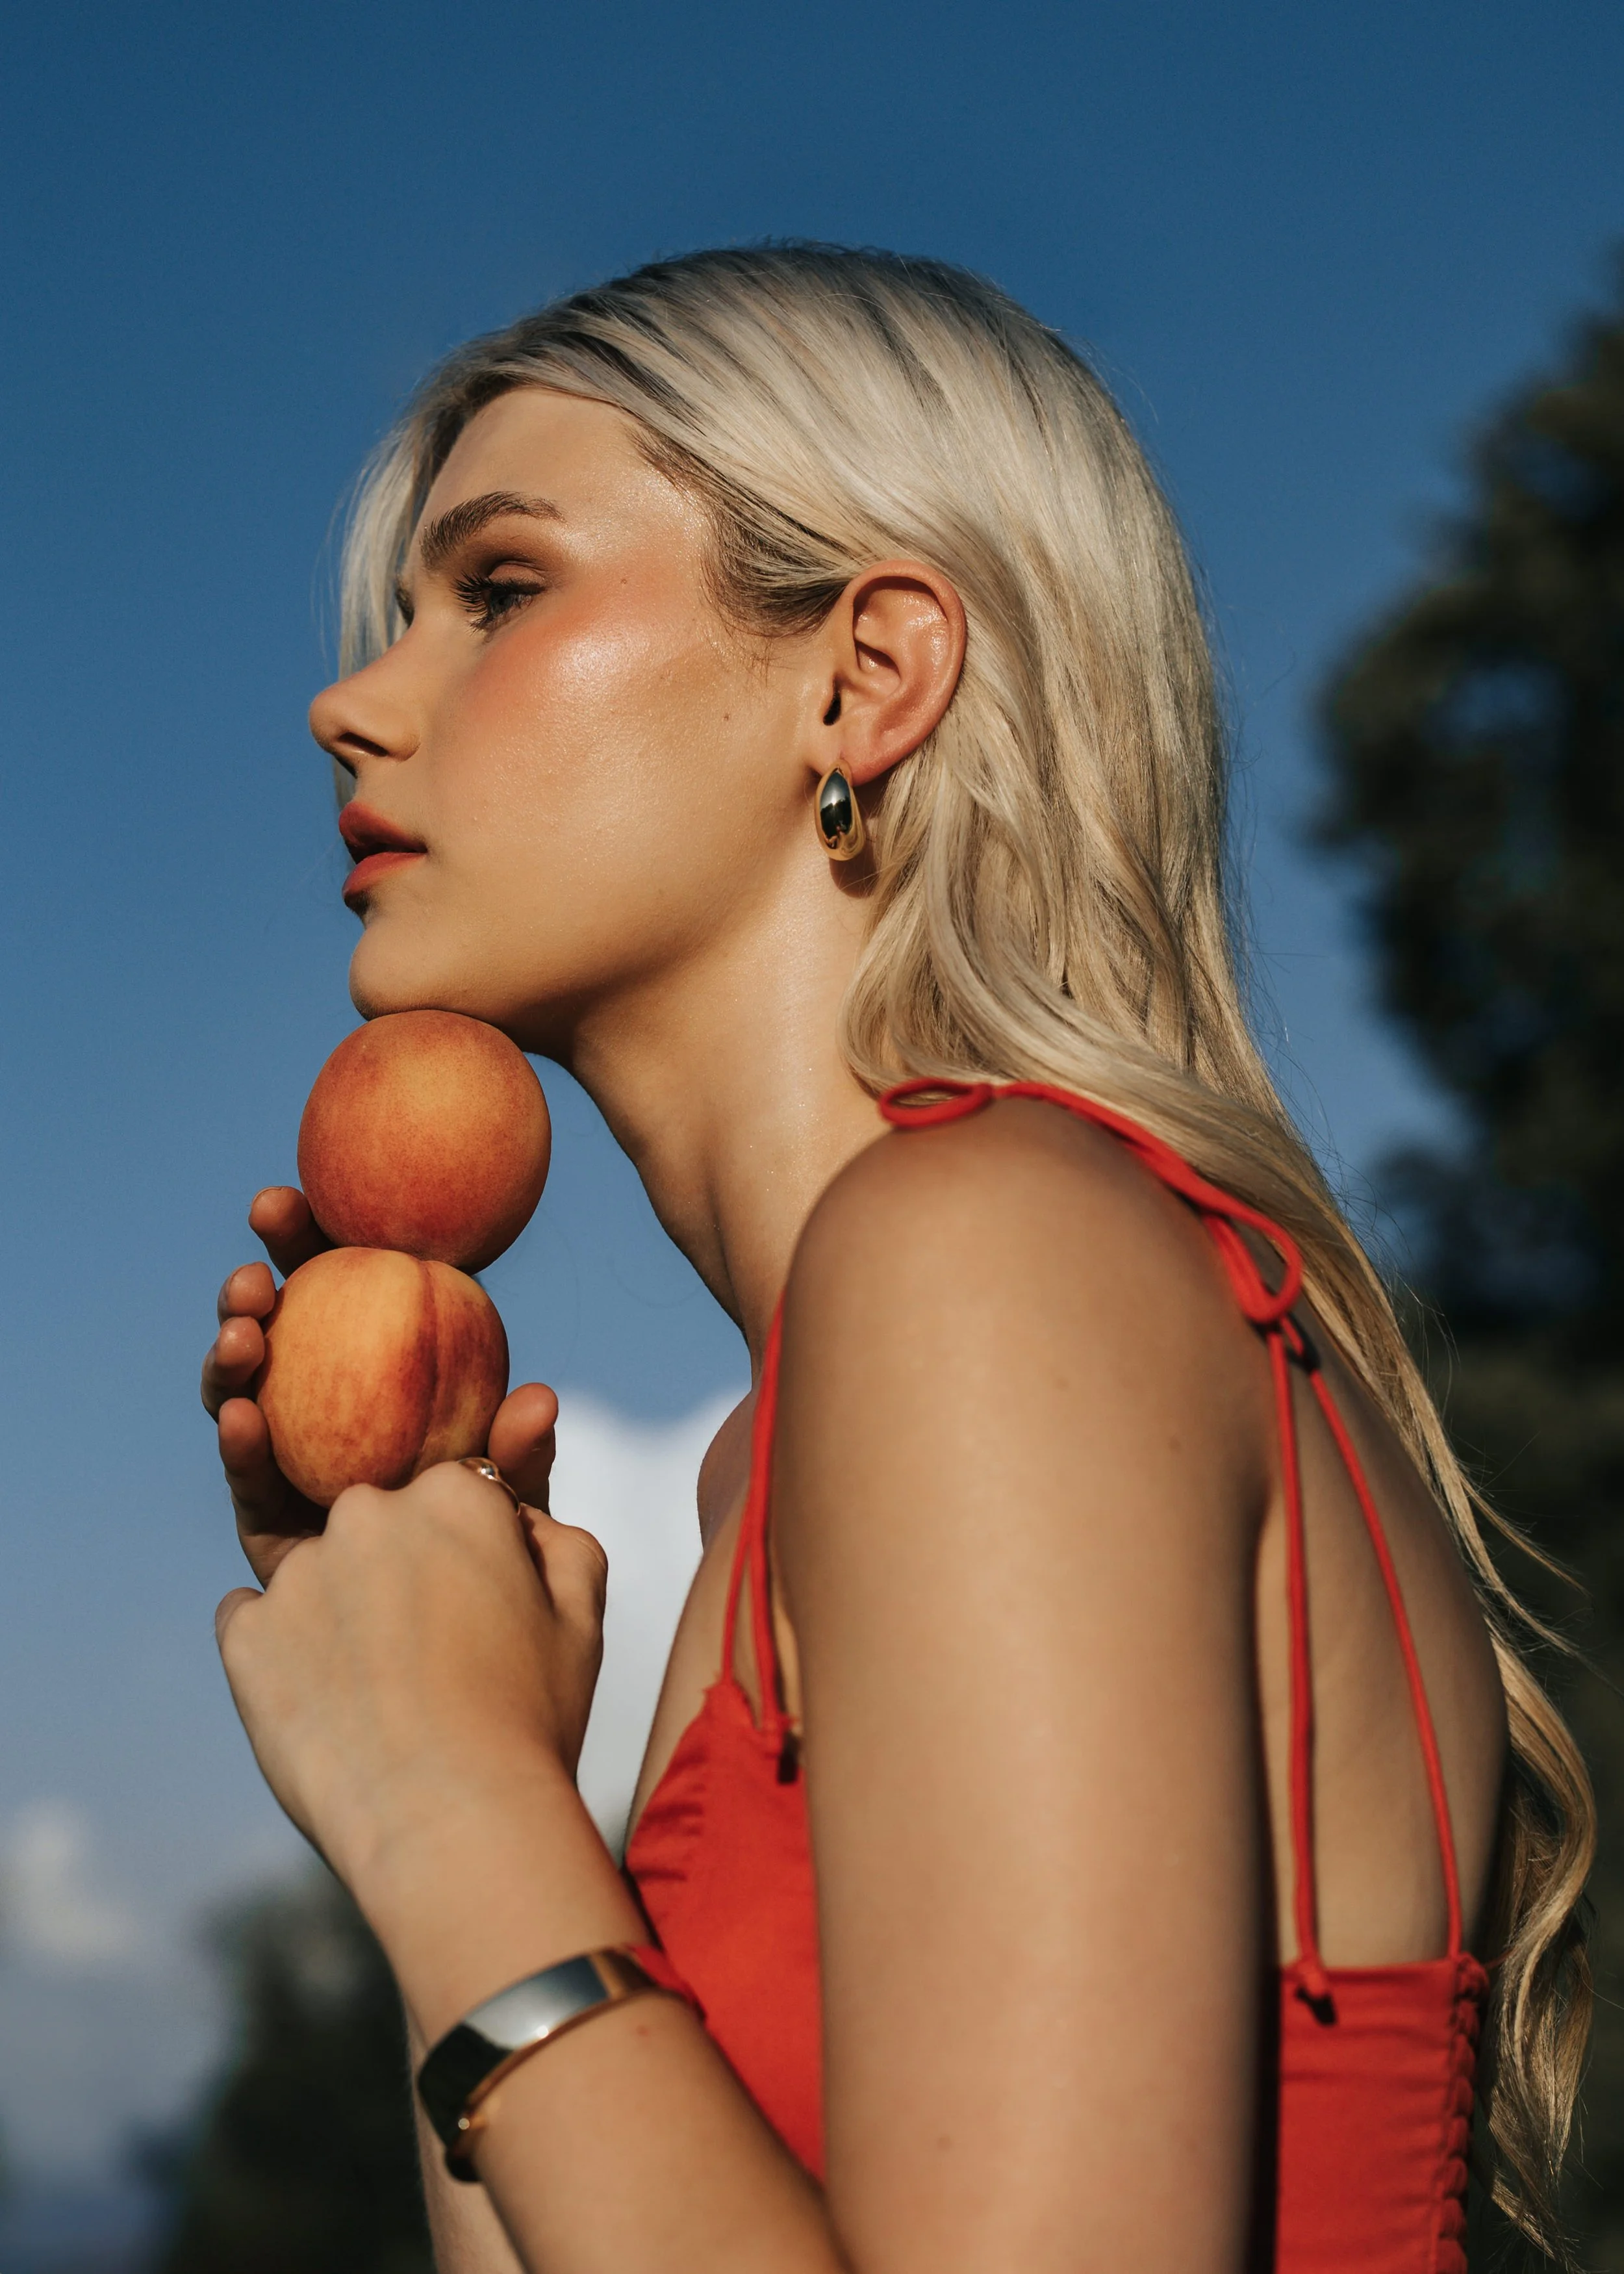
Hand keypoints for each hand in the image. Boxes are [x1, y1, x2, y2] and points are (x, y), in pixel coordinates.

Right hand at [202, 1187, 562, 1583]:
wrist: (464, 1637)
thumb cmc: (499, 1547)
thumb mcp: (516, 1495)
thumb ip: (521, 1453)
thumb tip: (539, 1401)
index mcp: (378, 1365)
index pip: (340, 1284)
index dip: (306, 1238)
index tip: (284, 1199)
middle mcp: (324, 1403)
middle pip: (280, 1330)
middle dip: (252, 1290)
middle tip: (254, 1273)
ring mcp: (290, 1457)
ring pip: (246, 1395)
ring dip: (233, 1358)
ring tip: (242, 1333)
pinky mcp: (267, 1522)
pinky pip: (250, 1477)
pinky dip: (242, 1444)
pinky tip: (244, 1418)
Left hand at [215, 1457, 609, 1893]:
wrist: (452, 1823)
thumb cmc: (530, 1720)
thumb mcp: (582, 1617)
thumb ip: (559, 1542)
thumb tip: (520, 1520)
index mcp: (455, 1497)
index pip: (457, 1500)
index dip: (472, 1559)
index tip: (482, 1617)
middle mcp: (367, 1513)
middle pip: (382, 1529)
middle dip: (399, 1576)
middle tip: (433, 1660)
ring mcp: (298, 1573)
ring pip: (319, 1575)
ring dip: (342, 1615)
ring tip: (381, 1699)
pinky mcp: (245, 1634)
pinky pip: (253, 1621)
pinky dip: (283, 1654)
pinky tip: (325, 1704)